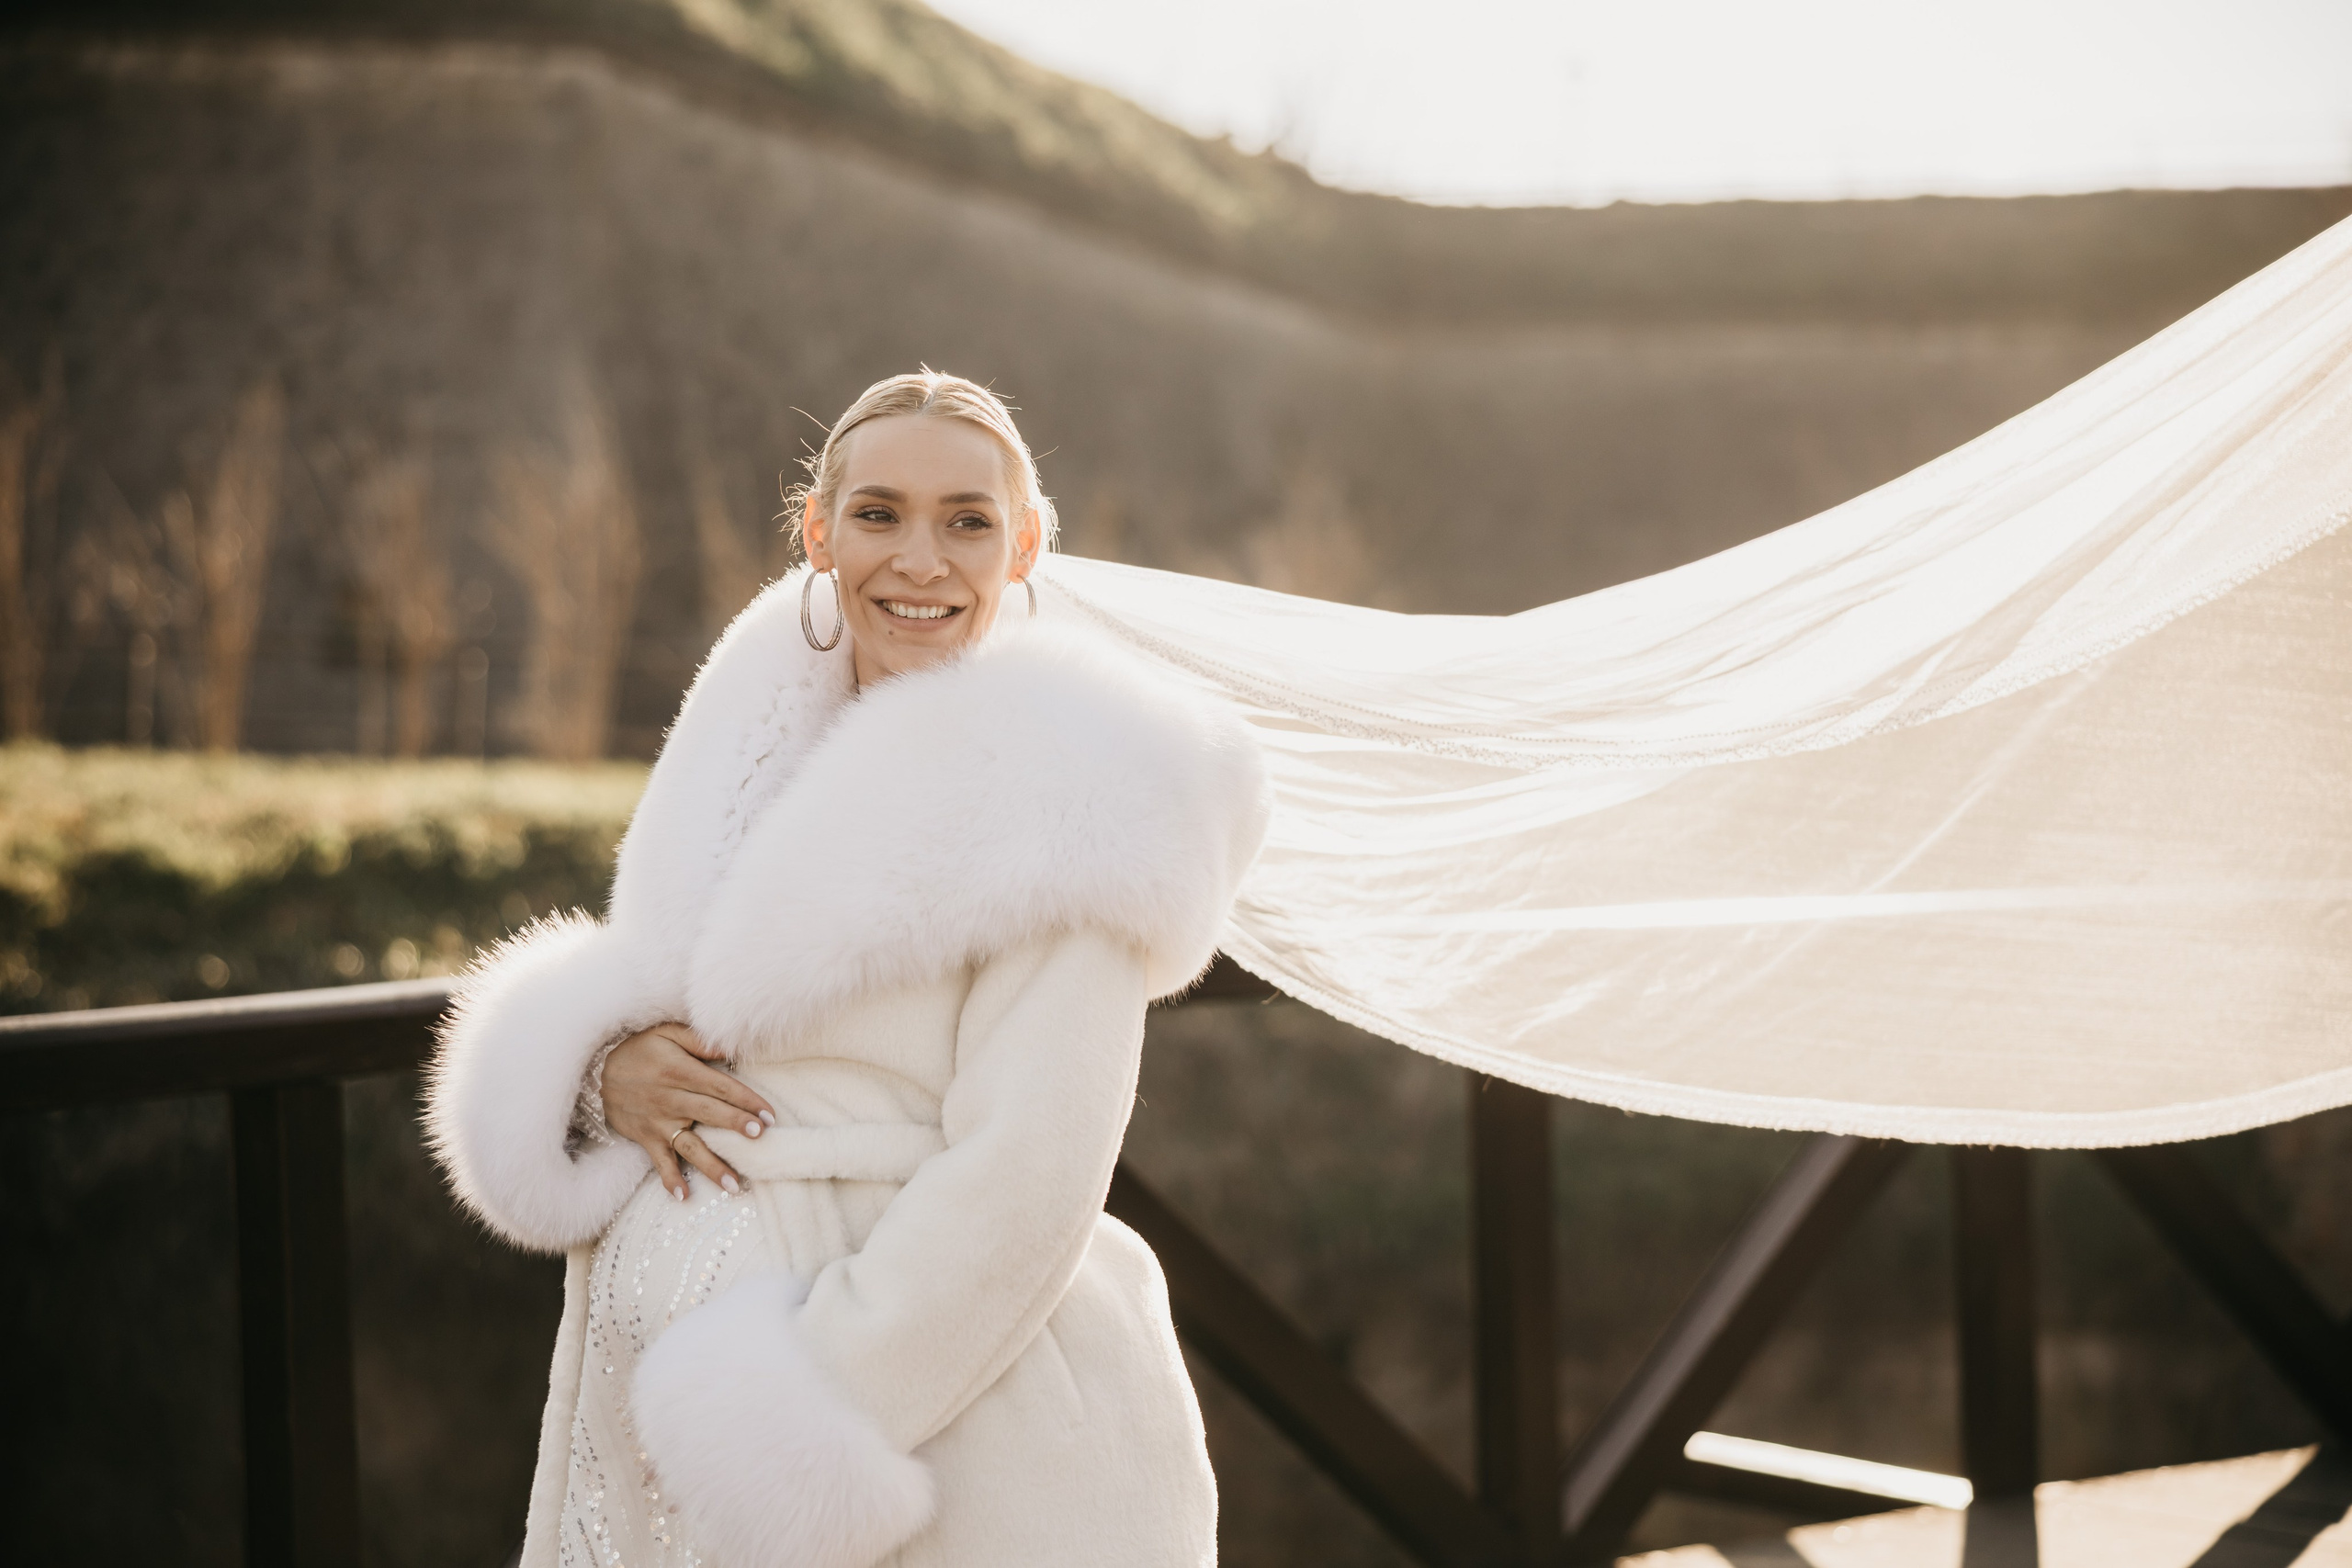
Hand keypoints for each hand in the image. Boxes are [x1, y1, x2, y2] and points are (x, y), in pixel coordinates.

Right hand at [600, 1023, 775, 1200]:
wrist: (596, 1072)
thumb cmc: (640, 1050)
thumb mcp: (666, 1033)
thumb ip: (700, 1040)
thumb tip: (732, 1049)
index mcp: (679, 1071)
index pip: (719, 1086)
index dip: (745, 1099)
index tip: (768, 1115)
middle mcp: (670, 1099)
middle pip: (709, 1113)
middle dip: (735, 1125)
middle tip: (760, 1136)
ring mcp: (658, 1123)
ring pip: (690, 1146)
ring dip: (712, 1165)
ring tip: (734, 1184)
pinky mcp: (647, 1139)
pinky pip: (660, 1162)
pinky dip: (670, 1179)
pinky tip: (683, 1196)